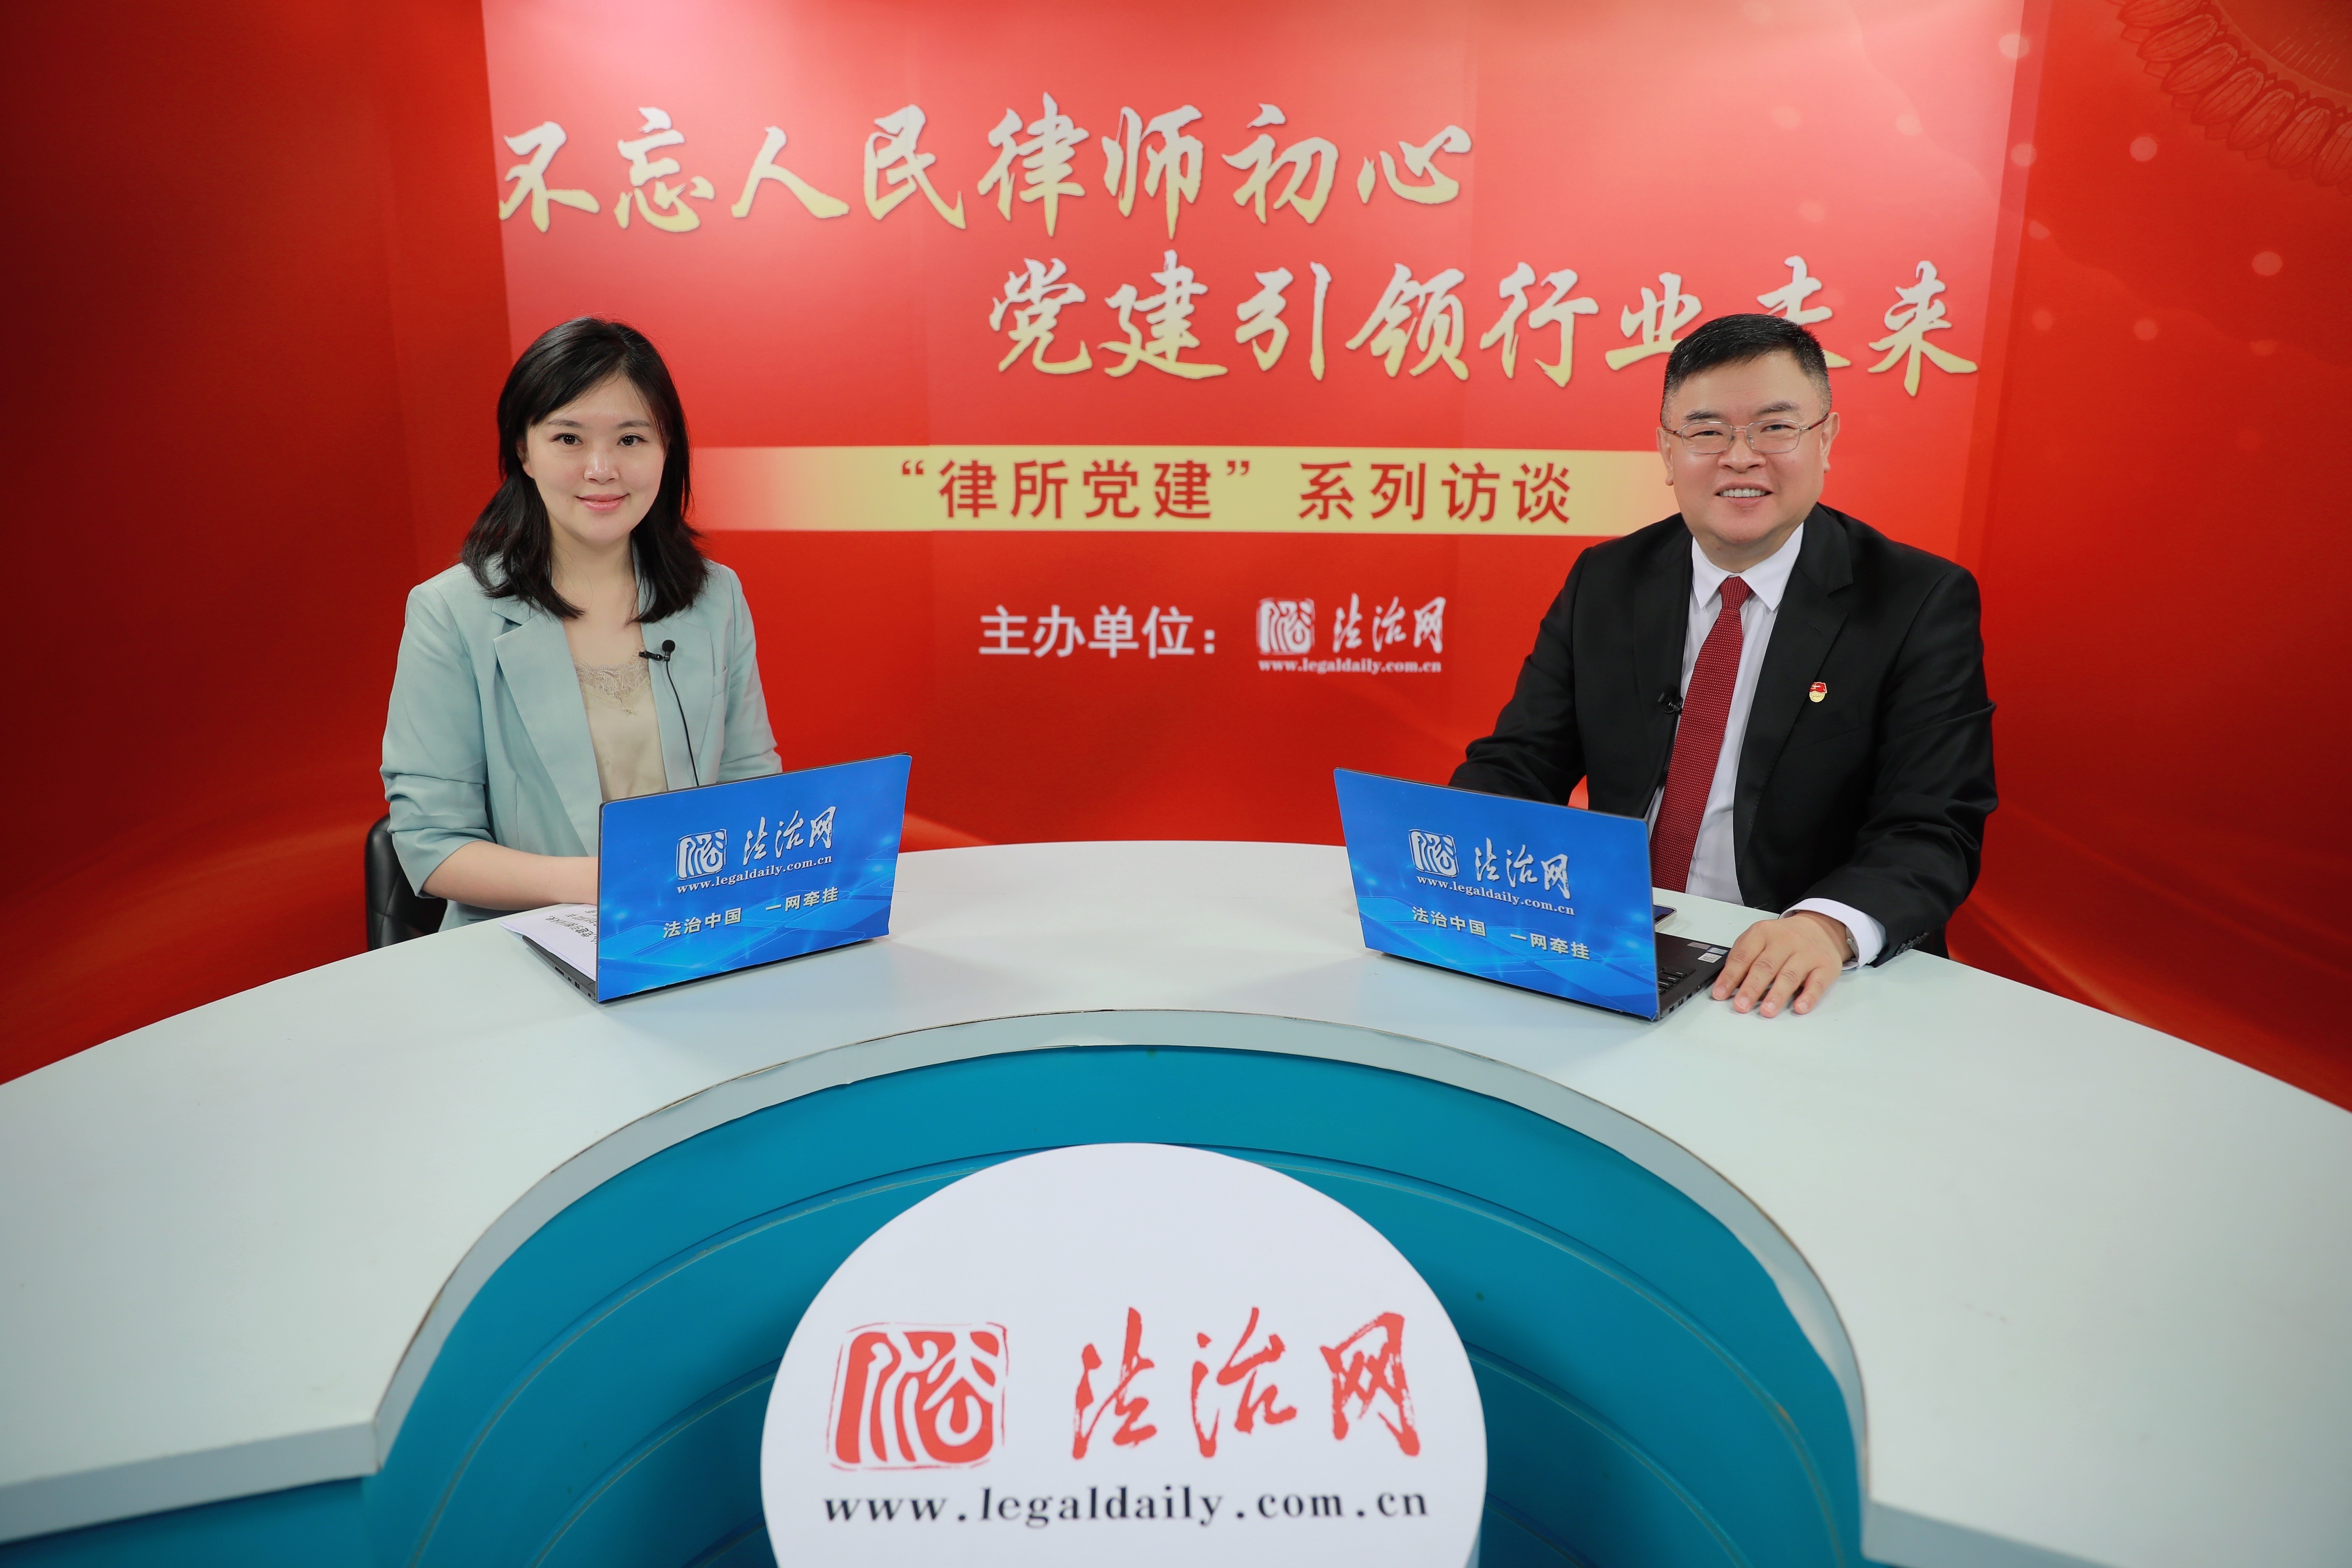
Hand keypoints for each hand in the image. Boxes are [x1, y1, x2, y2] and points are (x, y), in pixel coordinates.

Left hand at [1712, 911, 1853, 1017]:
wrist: (1819, 927)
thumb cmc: (1783, 938)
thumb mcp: (1759, 938)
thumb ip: (1743, 957)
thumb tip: (1727, 984)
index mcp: (1763, 933)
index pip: (1743, 956)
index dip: (1730, 976)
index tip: (1720, 994)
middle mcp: (1785, 941)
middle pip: (1765, 966)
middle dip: (1751, 988)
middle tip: (1741, 1005)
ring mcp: (1807, 953)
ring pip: (1789, 975)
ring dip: (1777, 995)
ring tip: (1766, 1010)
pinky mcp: (1825, 966)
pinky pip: (1817, 983)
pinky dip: (1808, 996)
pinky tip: (1799, 1007)